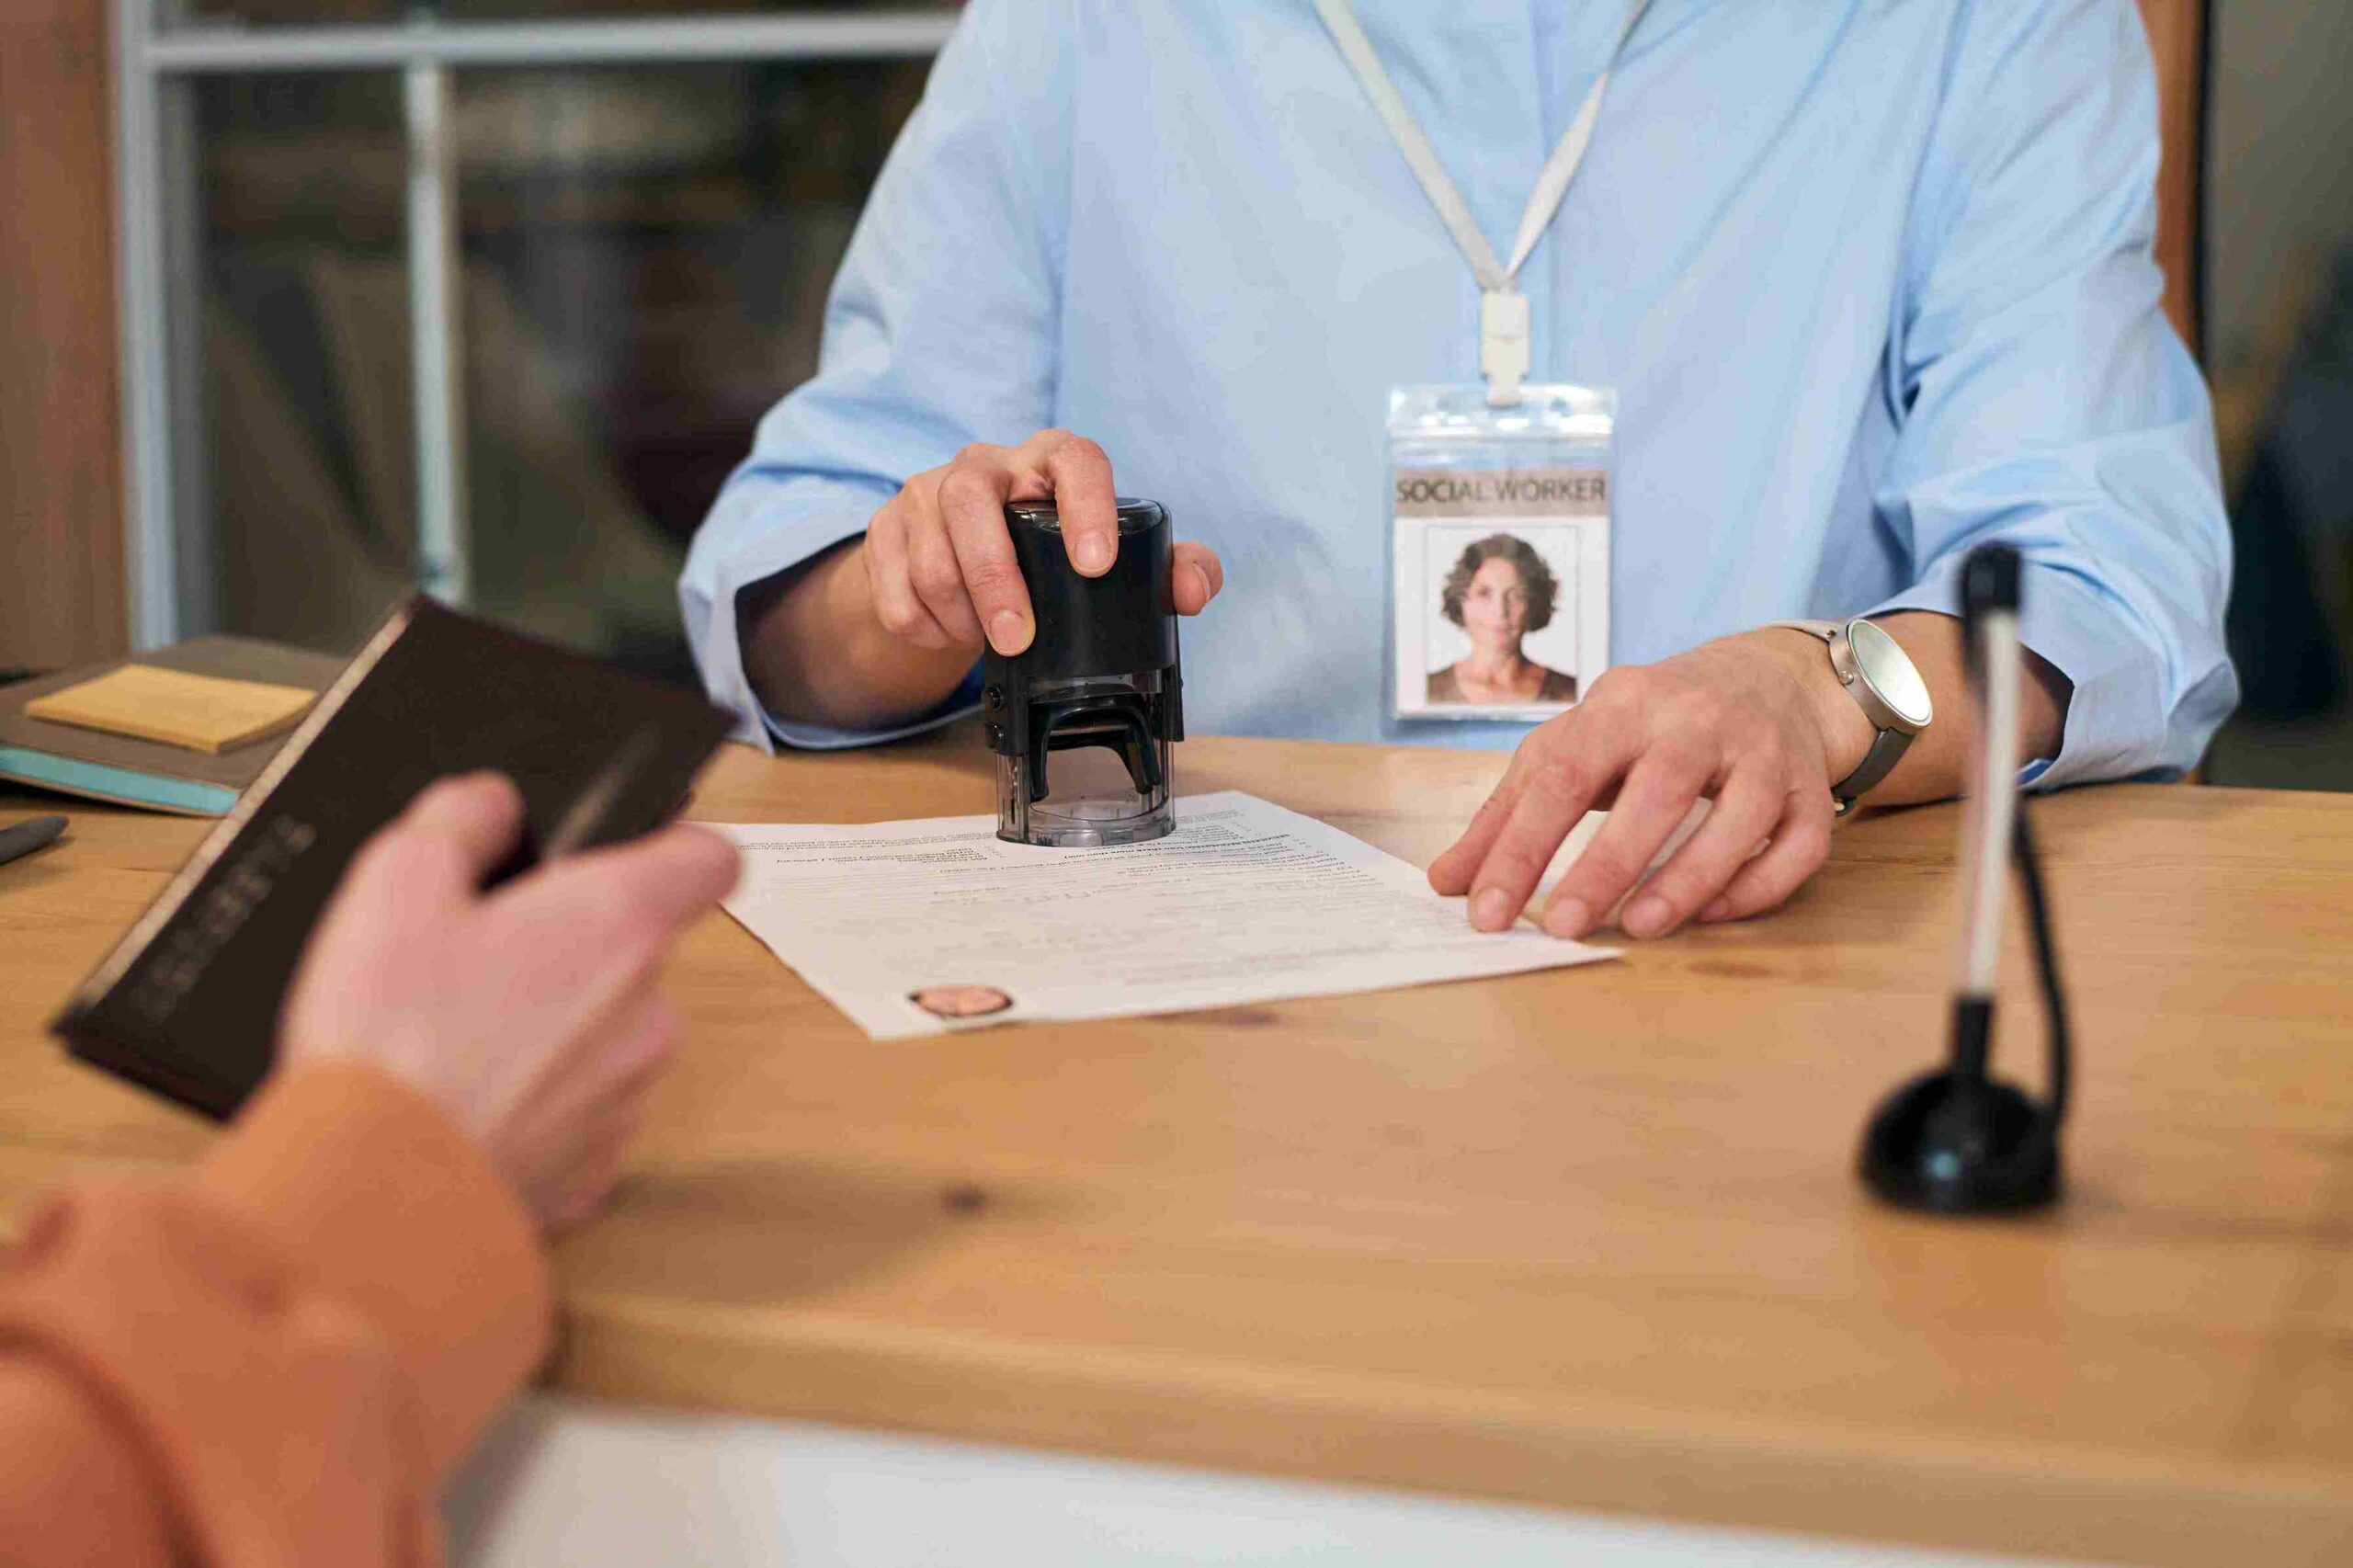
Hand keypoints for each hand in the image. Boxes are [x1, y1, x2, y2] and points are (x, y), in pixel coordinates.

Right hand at [279, 774, 740, 1230]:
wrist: (375, 1196)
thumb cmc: (392, 1039)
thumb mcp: (396, 885)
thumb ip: (459, 820)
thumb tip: (491, 804)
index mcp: (618, 921)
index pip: (712, 858)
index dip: (676, 847)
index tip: (634, 850)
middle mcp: (649, 1007)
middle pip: (638, 952)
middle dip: (573, 948)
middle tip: (482, 959)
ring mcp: (630, 1094)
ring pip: (609, 1035)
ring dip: (554, 1029)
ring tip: (458, 1040)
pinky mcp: (597, 1166)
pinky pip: (579, 1113)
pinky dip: (535, 1103)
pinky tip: (464, 1104)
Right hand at [865, 428, 1222, 655]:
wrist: (964, 560)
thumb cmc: (1051, 554)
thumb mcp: (1115, 559)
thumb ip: (1172, 570)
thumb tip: (1192, 592)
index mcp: (1049, 461)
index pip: (1073, 459)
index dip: (1086, 505)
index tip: (1096, 565)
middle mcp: (984, 464)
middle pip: (971, 502)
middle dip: (994, 578)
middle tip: (1017, 639)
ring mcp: (926, 492)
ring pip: (929, 554)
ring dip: (959, 615)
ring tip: (989, 641)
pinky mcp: (886, 529)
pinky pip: (894, 590)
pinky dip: (925, 628)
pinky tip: (951, 634)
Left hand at [1430, 632, 1861, 939]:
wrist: (1761, 678)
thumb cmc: (1645, 725)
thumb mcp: (1569, 747)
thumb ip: (1506, 815)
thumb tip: (1445, 883)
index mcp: (1622, 704)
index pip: (1562, 775)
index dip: (1520, 846)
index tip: (1486, 911)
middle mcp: (1697, 720)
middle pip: (1657, 792)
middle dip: (1607, 865)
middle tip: (1562, 927)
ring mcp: (1763, 752)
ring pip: (1739, 819)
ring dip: (1689, 879)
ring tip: (1638, 927)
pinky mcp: (1809, 789)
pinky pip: (1797, 846)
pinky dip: (1756, 887)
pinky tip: (1708, 915)